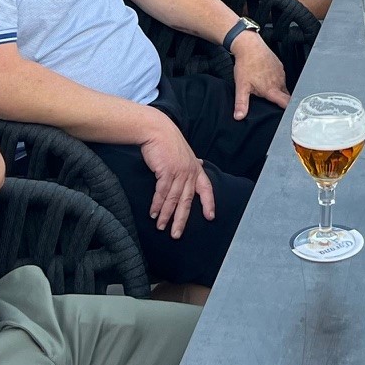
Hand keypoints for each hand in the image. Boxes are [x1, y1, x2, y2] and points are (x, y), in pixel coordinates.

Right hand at [138, 109, 213, 237]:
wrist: (156, 130)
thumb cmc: (169, 141)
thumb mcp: (184, 152)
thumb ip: (190, 162)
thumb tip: (199, 164)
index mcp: (196, 168)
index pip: (206, 188)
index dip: (209, 203)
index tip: (211, 217)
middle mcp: (189, 172)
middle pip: (187, 200)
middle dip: (181, 219)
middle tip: (176, 234)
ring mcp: (179, 172)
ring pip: (173, 199)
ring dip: (166, 215)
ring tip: (161, 227)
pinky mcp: (166, 172)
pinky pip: (162, 193)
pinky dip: (157, 205)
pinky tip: (154, 213)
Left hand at [230, 31, 289, 118]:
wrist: (249, 45)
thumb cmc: (246, 64)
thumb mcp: (241, 86)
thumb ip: (241, 103)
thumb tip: (239, 116)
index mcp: (271, 89)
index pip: (286, 103)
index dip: (289, 110)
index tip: (289, 115)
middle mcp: (278, 81)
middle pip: (286, 96)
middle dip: (281, 101)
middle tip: (272, 103)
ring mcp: (280, 72)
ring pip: (283, 86)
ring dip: (278, 90)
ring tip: (267, 90)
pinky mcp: (279, 66)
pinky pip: (281, 77)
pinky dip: (276, 81)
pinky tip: (267, 79)